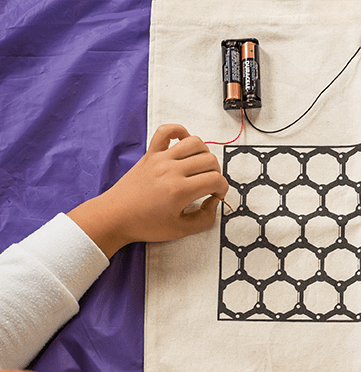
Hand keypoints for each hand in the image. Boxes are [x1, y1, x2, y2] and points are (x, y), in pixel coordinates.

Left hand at [68, 124, 228, 256]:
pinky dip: (179, 131)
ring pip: (195, 142)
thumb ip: (205, 219)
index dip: (223, 189)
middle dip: (216, 173)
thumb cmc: (145, 225)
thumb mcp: (181, 230)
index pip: (216, 180)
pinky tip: (183, 144)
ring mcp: (160, 159)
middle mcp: (172, 170)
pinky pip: (166, 130)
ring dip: (204, 154)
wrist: (116, 216)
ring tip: (199, 168)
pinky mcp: (150, 154)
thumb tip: (213, 203)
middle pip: (209, 160)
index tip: (215, 196)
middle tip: (208, 185)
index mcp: (180, 190)